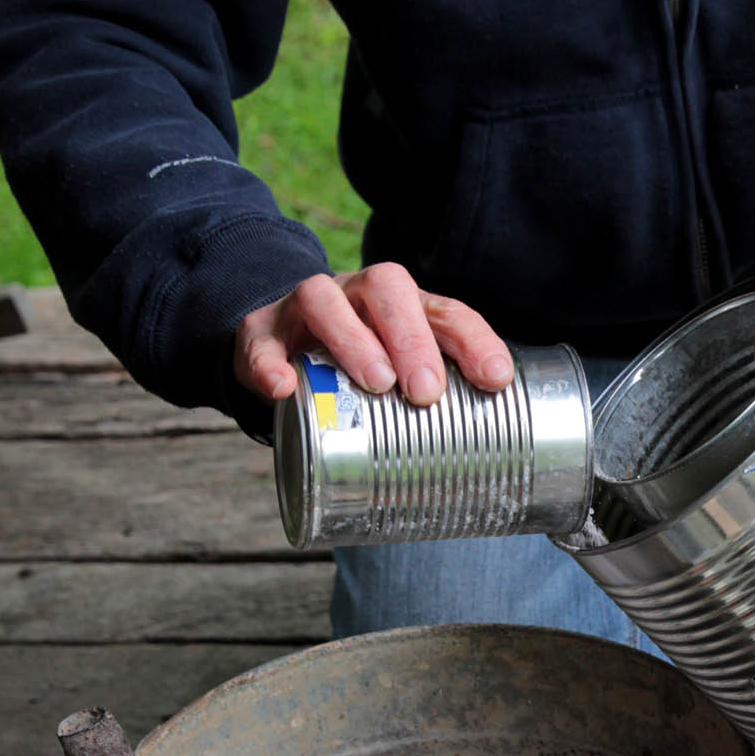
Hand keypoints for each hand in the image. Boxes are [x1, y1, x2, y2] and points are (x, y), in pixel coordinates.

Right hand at [235, 262, 514, 406]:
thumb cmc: (358, 368)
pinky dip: (270, 364)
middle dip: (412, 339)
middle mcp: (358, 294)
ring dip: (352, 339)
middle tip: (426, 391)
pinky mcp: (260, 332)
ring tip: (375, 384)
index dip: (473, 340)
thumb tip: (487, 467)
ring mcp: (305, 308)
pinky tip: (283, 390)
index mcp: (403, 306)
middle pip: (388, 288)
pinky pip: (261, 341)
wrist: (278, 347)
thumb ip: (435, 407)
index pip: (445, 311)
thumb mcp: (398, 380)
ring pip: (324, 300)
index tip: (495, 379)